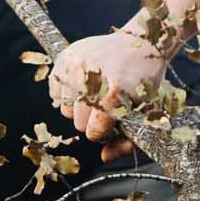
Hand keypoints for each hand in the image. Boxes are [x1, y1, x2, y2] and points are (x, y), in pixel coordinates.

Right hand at [49, 29, 164, 161]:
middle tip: (106, 104)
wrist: (141, 43)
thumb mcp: (145, 115)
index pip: (93, 133)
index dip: (104, 132)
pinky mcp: (65, 57)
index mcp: (113, 95)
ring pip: (64, 109)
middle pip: (77, 123)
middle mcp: (91, 79)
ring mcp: (75, 66)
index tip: (113, 121)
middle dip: (92, 120)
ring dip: (79, 107)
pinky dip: (66, 92)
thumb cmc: (144, 82)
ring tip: (96, 92)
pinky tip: (83, 83)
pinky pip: (54, 91)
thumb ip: (127, 142)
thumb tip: (105, 157)